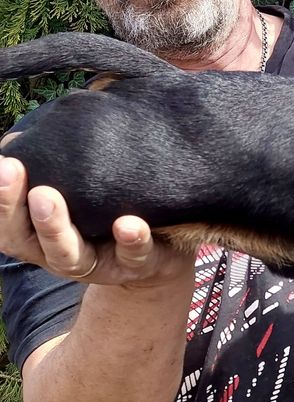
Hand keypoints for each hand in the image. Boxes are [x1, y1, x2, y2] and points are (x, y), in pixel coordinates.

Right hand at [0, 146, 192, 286]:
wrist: (168, 247)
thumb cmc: (111, 212)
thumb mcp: (80, 191)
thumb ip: (54, 166)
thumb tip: (16, 138)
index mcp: (40, 236)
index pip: (8, 221)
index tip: (2, 161)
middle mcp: (61, 253)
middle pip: (25, 240)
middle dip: (13, 207)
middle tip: (12, 168)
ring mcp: (99, 263)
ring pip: (69, 255)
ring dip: (54, 227)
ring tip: (46, 196)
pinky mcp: (138, 263)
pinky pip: (133, 254)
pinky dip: (130, 239)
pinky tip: (127, 224)